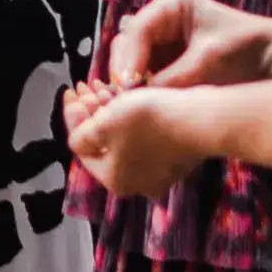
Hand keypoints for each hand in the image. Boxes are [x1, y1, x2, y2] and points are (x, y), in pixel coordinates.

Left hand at [63, 78, 217, 203]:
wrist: (201, 120)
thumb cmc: (148, 122)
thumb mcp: (103, 125)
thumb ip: (81, 137)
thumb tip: (77, 142)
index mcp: (114, 181)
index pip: (81, 146)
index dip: (72, 116)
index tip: (71, 92)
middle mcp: (137, 184)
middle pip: (103, 143)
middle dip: (91, 112)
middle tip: (87, 87)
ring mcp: (160, 172)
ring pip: (124, 138)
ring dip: (110, 112)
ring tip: (105, 87)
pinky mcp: (176, 157)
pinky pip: (145, 138)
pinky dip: (132, 119)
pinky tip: (129, 98)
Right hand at [102, 0, 271, 91]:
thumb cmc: (252, 53)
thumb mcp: (208, 63)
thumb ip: (170, 79)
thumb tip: (134, 99)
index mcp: (171, 4)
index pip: (135, 32)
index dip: (128, 62)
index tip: (126, 90)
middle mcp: (162, 18)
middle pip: (128, 46)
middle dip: (126, 74)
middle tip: (126, 103)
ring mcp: (165, 40)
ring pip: (134, 63)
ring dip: (134, 84)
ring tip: (135, 107)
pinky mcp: (171, 61)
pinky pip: (148, 75)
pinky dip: (146, 91)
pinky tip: (148, 106)